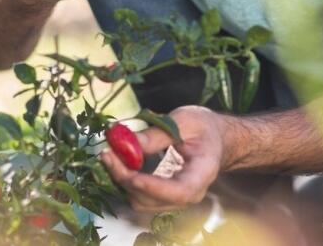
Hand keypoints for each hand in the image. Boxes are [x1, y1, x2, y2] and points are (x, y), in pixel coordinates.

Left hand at [101, 106, 228, 212]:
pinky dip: (125, 182)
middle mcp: (191, 194)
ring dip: (122, 181)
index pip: (180, 191)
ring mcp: (176, 200)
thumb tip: (125, 143)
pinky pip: (139, 197)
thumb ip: (156, 134)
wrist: (215, 139)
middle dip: (127, 179)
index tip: (130, 174)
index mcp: (203, 173)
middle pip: (154, 199)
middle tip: (108, 153)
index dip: (153, 187)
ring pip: (142, 202)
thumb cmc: (203, 127)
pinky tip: (117, 163)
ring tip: (110, 155)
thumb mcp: (184, 121)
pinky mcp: (163, 197)